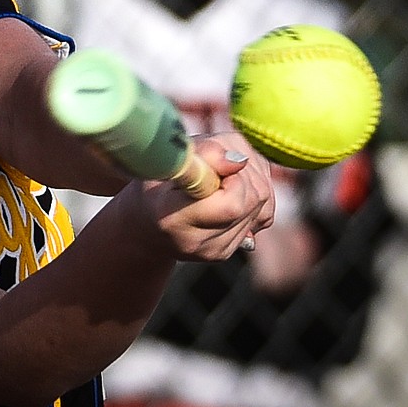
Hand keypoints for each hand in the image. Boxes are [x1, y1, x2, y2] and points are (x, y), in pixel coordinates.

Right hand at [123, 131, 274, 262]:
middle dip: (245, 172)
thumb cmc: (152, 183)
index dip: (236, 175)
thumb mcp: (166, 160)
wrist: (143, 224)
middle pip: (252, 201)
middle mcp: (197, 242)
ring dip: (253, 178)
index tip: (221, 158)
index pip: (231, 205)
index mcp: (173, 217)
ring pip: (263, 204)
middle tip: (221, 161)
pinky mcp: (229, 250)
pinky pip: (264, 214)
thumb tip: (239, 160)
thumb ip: (203, 155)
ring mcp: (215, 250)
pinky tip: (234, 185)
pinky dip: (257, 192)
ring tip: (225, 170)